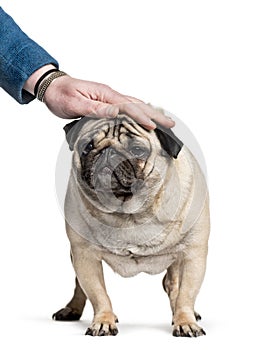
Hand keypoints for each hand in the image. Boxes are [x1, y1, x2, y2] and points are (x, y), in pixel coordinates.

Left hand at [43, 75, 174, 129]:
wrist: (52, 87)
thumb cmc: (61, 96)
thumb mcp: (75, 103)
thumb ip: (95, 108)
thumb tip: (115, 112)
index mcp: (105, 94)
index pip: (128, 106)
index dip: (141, 117)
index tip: (152, 127)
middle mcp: (111, 94)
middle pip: (138, 104)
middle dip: (156, 115)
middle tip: (171, 124)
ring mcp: (110, 97)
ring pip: (136, 105)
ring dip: (152, 113)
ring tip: (165, 122)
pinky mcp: (108, 102)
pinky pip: (129, 107)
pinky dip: (141, 112)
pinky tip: (146, 117)